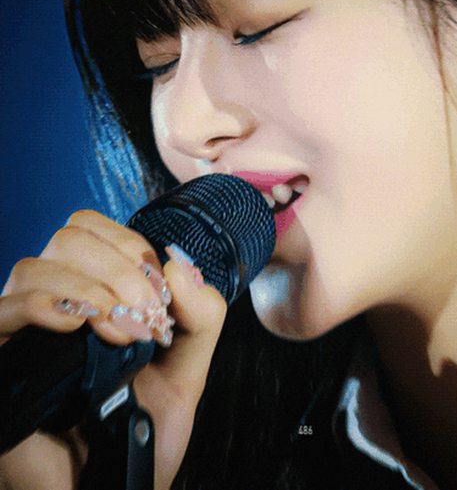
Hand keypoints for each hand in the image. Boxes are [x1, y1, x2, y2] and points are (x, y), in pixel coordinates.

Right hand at [0, 209, 226, 489]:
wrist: (110, 487)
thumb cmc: (143, 429)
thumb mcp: (188, 367)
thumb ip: (201, 315)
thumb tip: (177, 264)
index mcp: (93, 291)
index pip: (94, 228)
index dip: (130, 246)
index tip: (157, 291)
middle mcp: (53, 301)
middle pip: (68, 237)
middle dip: (118, 268)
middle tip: (144, 315)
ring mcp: (22, 330)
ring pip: (34, 266)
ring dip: (91, 290)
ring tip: (119, 334)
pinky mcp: (1, 361)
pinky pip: (4, 309)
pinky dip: (46, 304)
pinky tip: (77, 326)